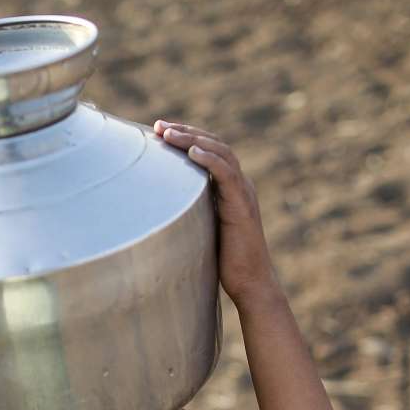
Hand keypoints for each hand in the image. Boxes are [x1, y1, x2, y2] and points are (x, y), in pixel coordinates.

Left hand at [154, 120, 275, 304]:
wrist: (251, 283)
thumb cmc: (224, 262)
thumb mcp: (203, 228)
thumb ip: (192, 212)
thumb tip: (162, 208)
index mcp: (230, 188)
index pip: (210, 151)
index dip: (187, 137)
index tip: (161, 131)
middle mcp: (239, 185)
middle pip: (214, 145)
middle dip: (186, 132)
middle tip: (158, 126)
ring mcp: (243, 193)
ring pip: (220, 154)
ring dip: (193, 140)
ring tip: (168, 134)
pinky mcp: (242, 206)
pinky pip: (227, 175)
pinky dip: (210, 160)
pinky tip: (192, 152)